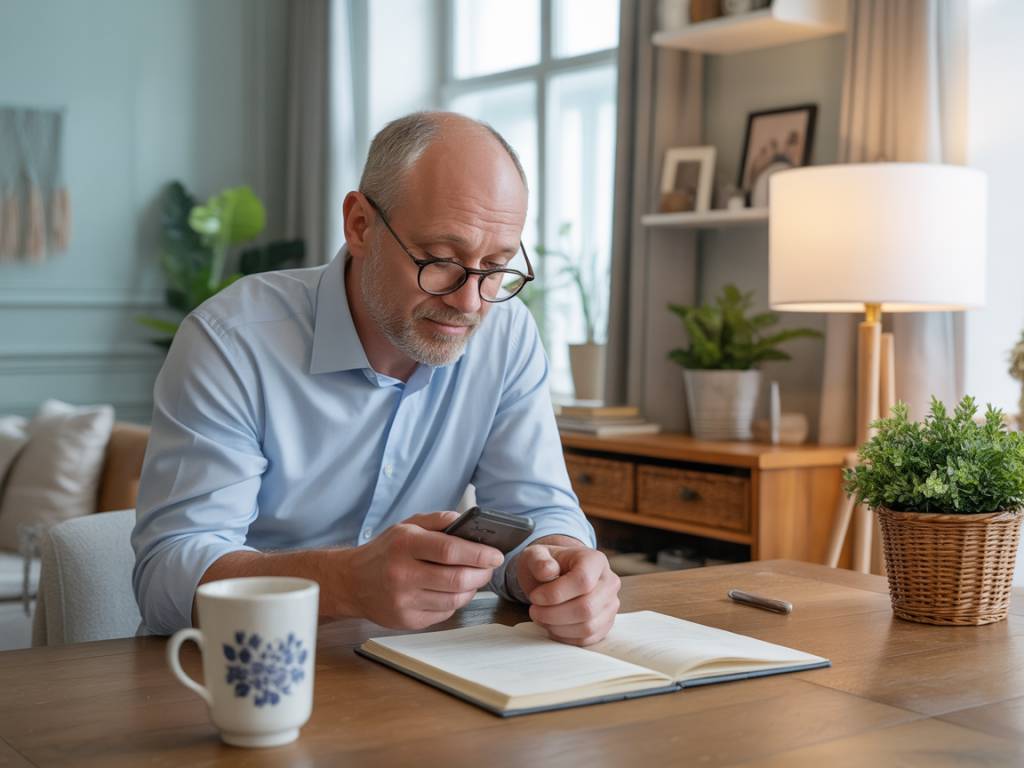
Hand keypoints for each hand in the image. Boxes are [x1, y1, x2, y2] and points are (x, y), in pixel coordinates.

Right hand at [343, 510, 503, 629]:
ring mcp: (403, 601)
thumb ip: (438, 520)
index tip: (495, 555)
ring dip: (472, 589)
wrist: (350, 581)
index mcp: (404, 545)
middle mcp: (402, 574)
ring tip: (474, 578)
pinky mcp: (406, 620)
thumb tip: (468, 522)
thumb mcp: (406, 526)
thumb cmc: (384, 552)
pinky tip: (453, 591)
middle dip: (482, 574)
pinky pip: (443, 613)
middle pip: (457, 578)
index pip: (450, 550)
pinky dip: (455, 602)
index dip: (479, 553)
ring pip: (454, 600)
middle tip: (489, 567)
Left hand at [516, 542, 619, 645]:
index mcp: (595, 560)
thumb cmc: (547, 564)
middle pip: (587, 608)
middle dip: (553, 614)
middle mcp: (609, 582)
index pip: (583, 581)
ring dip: (557, 627)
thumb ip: (538, 560)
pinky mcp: (605, 624)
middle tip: (534, 610)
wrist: (555, 574)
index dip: (556, 594)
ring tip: (541, 617)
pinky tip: (551, 625)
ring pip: (588, 627)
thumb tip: (548, 570)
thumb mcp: (536, 555)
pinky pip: (587, 638)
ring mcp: (610, 605)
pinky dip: (564, 636)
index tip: (534, 597)